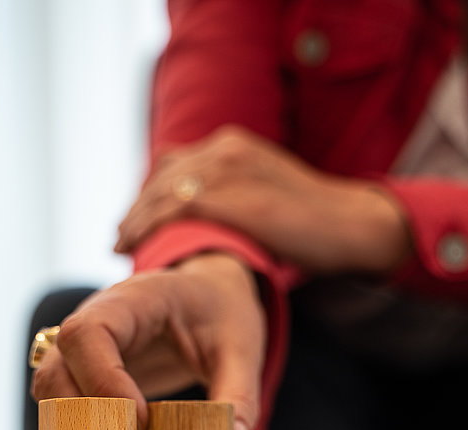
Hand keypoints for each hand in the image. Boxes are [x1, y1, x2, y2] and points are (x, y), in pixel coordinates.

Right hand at [31, 252, 265, 429]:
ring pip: (50, 392)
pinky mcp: (83, 372)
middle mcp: (94, 320)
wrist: (207, 295)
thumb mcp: (242, 348)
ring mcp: (82, 348)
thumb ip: (238, 397)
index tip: (142, 421)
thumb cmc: (220, 311)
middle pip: (55, 371)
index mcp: (132, 301)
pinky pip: (63, 405)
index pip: (87, 334)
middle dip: (87, 420)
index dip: (103, 383)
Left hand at [116, 126, 410, 274]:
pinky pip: (168, 211)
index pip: (176, 164)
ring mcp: (223, 169)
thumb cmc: (314, 224)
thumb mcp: (267, 200)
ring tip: (119, 246)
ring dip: (134, 221)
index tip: (137, 221)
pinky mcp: (224, 195)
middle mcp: (223, 148)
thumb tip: (212, 230)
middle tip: (120, 236)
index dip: (152, 193)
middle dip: (137, 208)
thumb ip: (236, 202)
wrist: (348, 224)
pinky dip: (143, 229)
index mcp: (234, 145)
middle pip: (161, 177)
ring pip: (159, 193)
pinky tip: (129, 248)